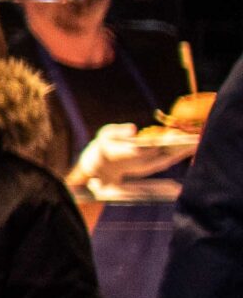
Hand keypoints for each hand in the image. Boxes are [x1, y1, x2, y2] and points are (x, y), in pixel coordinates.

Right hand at [72, 122, 194, 192]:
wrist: (103, 167)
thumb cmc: (103, 147)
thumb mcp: (105, 135)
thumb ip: (117, 132)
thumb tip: (133, 130)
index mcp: (125, 155)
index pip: (143, 150)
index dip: (157, 145)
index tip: (170, 138)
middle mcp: (139, 163)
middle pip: (160, 155)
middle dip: (175, 148)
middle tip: (191, 139)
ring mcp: (146, 166)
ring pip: (167, 159)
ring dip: (181, 152)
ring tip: (195, 141)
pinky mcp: (151, 166)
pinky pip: (167, 160)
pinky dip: (178, 154)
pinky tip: (189, 146)